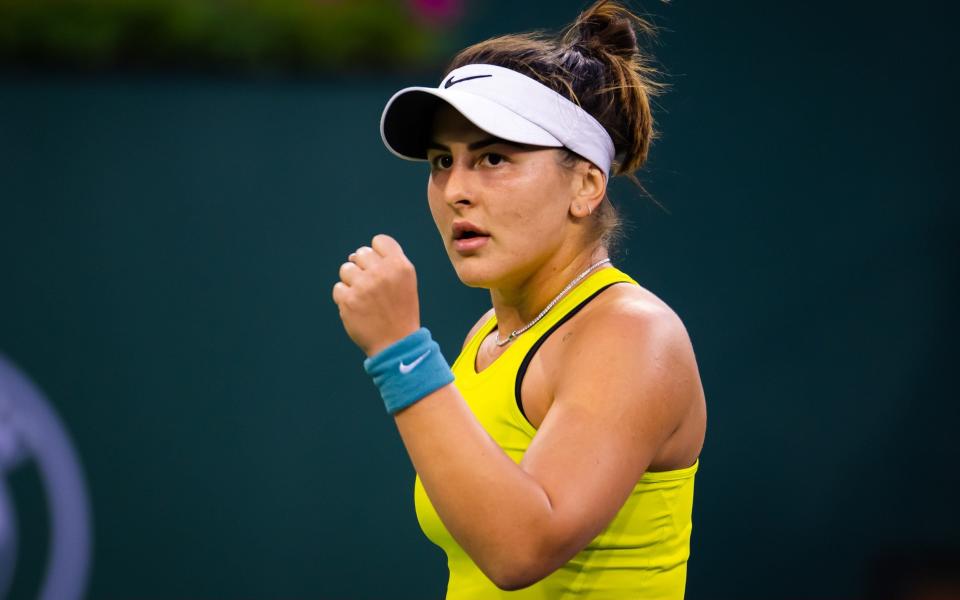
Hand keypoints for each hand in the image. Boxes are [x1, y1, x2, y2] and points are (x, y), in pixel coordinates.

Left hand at [332, 234, 420, 356]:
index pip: (379, 241)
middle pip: (361, 253)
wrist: (396, 343)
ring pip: (346, 269)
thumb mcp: (405, 282)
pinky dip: (345, 298)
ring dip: (352, 282)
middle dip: (364, 268)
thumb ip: (387, 263)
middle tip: (373, 288)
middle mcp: (382, 272)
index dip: (378, 254)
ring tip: (364, 298)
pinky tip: (358, 308)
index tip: (381, 270)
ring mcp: (364, 286)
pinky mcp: (348, 300)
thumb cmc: (400, 311)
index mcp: (400, 265)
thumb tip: (354, 255)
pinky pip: (338, 288)